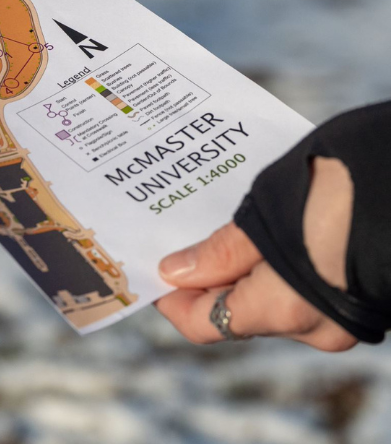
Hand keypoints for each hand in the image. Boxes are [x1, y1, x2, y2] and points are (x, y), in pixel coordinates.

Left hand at [155, 157, 357, 351]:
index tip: (149, 267)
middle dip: (205, 272)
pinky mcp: (363, 290)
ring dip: (242, 261)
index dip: (169, 298)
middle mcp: (316, 325)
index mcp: (284, 311)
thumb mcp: (271, 210)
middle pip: (237, 308)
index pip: (204, 325)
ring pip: (271, 293)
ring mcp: (345, 311)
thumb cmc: (352, 186)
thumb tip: (178, 272)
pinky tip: (262, 219)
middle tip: (179, 231)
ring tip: (218, 217)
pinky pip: (304, 281)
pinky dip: (277, 258)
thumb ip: (223, 250)